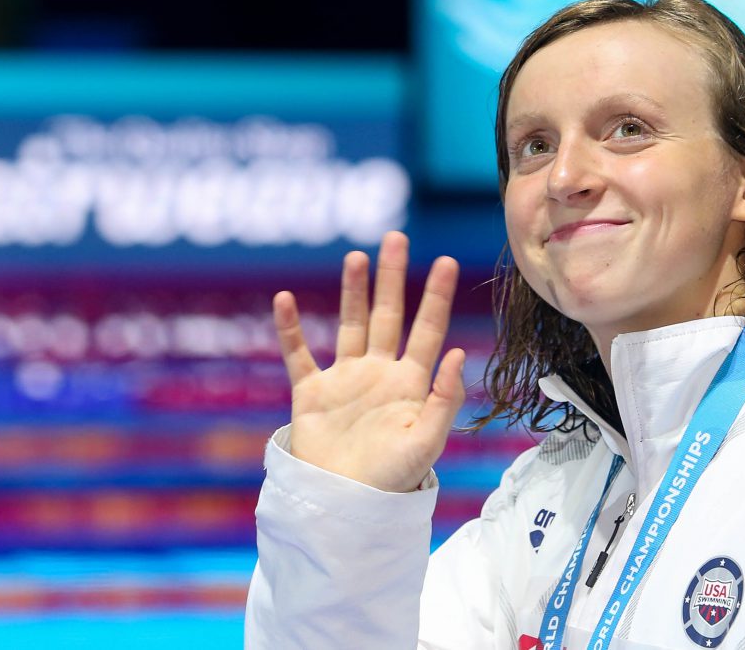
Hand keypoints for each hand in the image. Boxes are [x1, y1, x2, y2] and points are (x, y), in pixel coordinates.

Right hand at [274, 231, 464, 492]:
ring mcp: (344, 380)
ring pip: (349, 324)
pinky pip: (298, 354)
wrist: (344, 507)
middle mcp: (379, 373)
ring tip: (357, 258)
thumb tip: (461, 353)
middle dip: (392, 278)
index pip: (428, 330)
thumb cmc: (392, 481)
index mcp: (410, 383)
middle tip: (397, 238)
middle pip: (388, 315)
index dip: (437, 297)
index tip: (447, 262)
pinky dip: (289, 328)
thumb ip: (443, 399)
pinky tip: (284, 300)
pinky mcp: (310, 392)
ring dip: (352, 292)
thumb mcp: (426, 443)